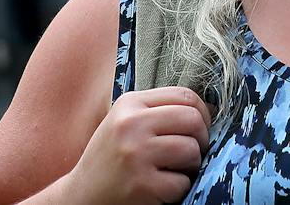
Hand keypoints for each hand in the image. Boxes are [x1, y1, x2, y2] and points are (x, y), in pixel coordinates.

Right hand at [63, 86, 212, 204]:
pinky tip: (161, 188)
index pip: (184, 95)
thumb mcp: (126, 121)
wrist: (82, 195)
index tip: (200, 128)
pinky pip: (182, 182)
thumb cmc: (111, 157)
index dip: (202, 112)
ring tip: (175, 170)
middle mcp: (131, 125)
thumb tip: (208, 108)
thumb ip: (159, 110)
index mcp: (130, 104)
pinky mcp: (142, 185)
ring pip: (191, 151)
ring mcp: (136, 155)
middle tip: (191, 153)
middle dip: (201, 139)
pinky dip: (178, 189)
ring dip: (191, 166)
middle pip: (193, 120)